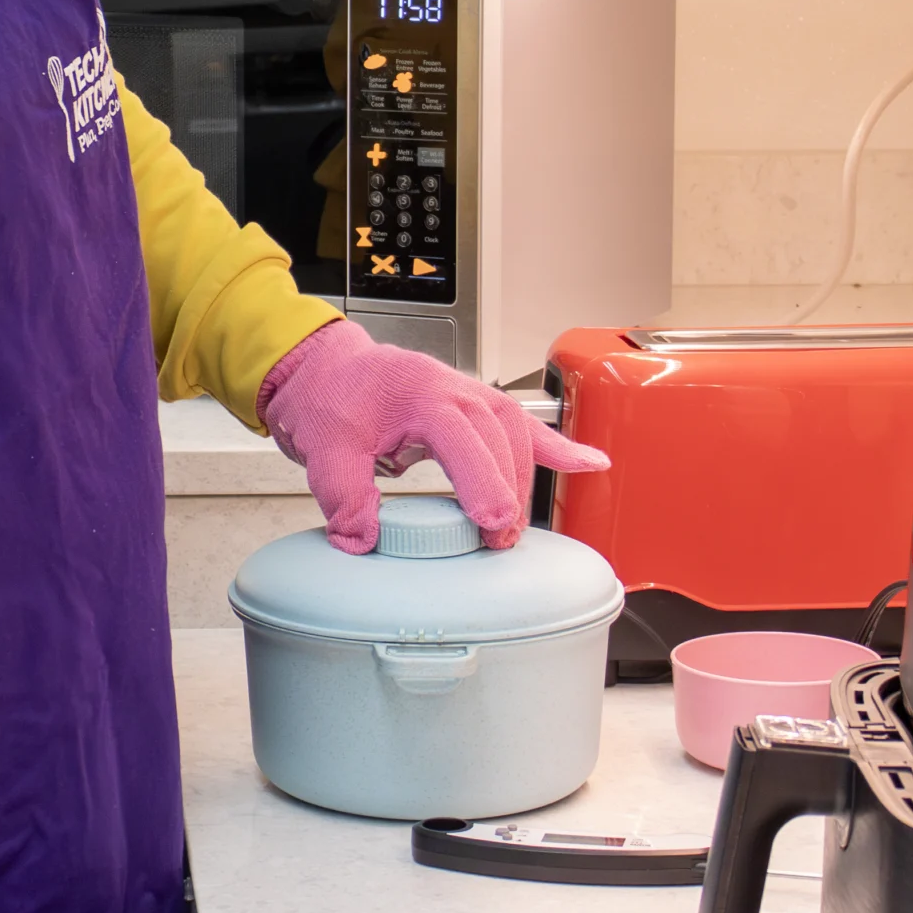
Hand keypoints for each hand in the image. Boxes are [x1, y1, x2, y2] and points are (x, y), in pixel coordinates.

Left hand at [256, 320, 609, 553]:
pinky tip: (589, 464)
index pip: (462, 433)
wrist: (327, 372)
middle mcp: (453, 389)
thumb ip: (343, 496)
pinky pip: (524, 426)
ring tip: (513, 528)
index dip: (481, 478)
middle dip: (506, 491)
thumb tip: (364, 538)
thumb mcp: (323, 450)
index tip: (491, 520)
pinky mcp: (476, 410)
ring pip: (518, 434)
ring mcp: (470, 396)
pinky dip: (557, 448)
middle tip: (496, 541)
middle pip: (501, 436)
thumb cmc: (331, 398)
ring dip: (524, 481)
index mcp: (419, 391)